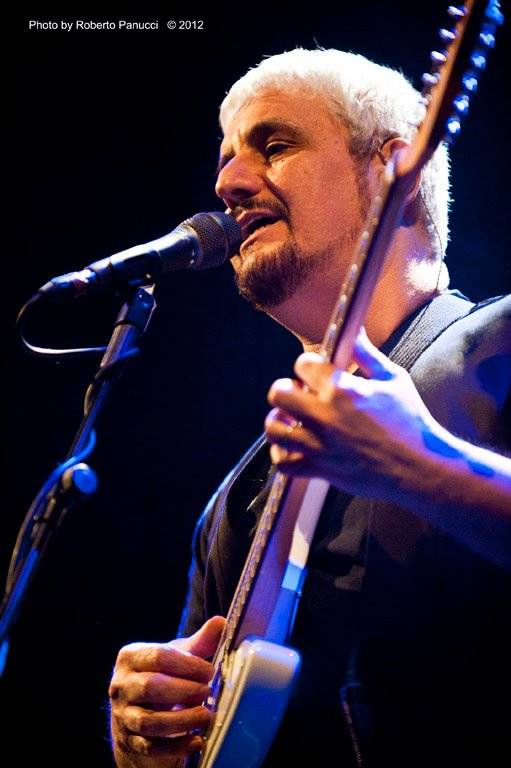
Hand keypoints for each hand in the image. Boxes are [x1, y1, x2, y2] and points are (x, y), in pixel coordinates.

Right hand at [109, 616, 224, 765]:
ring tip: (206, 716)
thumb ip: (199, 642)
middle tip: (207, 692)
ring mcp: (122, 716)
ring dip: (182, 720)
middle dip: (184, 691)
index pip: (159, 656)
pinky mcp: (129, 742)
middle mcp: (121, 685)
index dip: (187, 665)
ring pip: (149, 721)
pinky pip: (152, 747)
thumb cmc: (162, 677)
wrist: (138, 713)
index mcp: (131, 657)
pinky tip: (198, 741)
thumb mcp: (177, 657)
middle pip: (151, 687)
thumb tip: (221, 622)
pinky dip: (177, 746)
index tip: (209, 672)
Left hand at [265, 329, 436, 503]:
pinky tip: (293, 448)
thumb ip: (368, 355)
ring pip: (274, 429)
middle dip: (285, 389)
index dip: (308, 365)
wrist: (421, 468)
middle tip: (297, 394)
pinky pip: (284, 463)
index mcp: (343, 389)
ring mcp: (320, 444)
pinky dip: (282, 456)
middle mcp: (326, 415)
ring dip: (278, 422)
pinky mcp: (321, 469)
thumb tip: (355, 332)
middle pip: (278, 393)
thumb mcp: (394, 380)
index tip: (315, 371)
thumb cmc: (411, 423)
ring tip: (289, 421)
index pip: (303, 364)